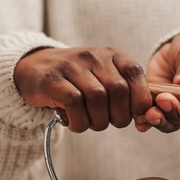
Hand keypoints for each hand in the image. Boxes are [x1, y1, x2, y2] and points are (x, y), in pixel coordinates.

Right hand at [14, 47, 151, 132]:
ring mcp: (72, 65)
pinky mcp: (53, 79)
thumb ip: (126, 95)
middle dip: (118, 116)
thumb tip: (145, 119)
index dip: (139, 100)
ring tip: (90, 124)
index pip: (135, 74)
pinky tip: (76, 124)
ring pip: (97, 98)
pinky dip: (79, 121)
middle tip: (108, 122)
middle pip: (117, 90)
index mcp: (112, 55)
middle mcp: (94, 56)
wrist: (34, 68)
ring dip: (98, 121)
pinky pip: (74, 103)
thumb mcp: (104, 79)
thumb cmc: (77, 81)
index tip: (135, 116)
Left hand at [146, 30, 179, 131]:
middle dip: (174, 113)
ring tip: (150, 112)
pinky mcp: (160, 107)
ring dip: (160, 119)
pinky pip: (154, 118)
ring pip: (169, 123)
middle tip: (164, 99)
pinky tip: (140, 122)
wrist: (178, 47)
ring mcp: (177, 110)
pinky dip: (147, 121)